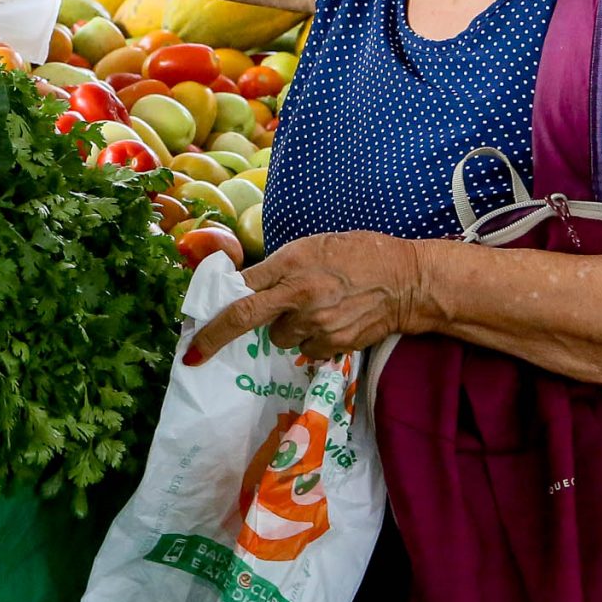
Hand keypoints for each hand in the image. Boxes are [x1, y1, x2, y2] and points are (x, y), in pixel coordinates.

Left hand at [182, 232, 427, 367]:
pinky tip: (330, 322)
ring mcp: (317, 323)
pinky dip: (311, 340)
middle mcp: (300, 295)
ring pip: (279, 337)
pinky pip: (306, 349)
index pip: (241, 292)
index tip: (193, 342)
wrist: (408, 281)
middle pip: (247, 320)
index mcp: (291, 264)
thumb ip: (278, 267)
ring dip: (285, 328)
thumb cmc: (360, 254)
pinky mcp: (335, 344)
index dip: (213, 317)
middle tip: (197, 354)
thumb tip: (245, 287)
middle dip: (219, 337)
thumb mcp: (313, 246)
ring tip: (311, 310)